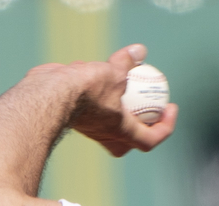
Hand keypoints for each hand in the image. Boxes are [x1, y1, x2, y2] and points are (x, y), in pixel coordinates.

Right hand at [32, 44, 178, 156]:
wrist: (48, 94)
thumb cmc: (85, 91)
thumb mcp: (114, 73)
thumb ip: (127, 63)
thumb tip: (139, 52)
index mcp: (121, 131)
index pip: (149, 140)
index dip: (165, 127)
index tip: (170, 108)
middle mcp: (105, 133)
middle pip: (129, 138)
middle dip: (140, 124)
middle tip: (148, 103)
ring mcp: (89, 126)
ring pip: (108, 118)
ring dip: (116, 100)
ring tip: (116, 75)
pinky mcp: (75, 113)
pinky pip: (90, 103)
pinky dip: (94, 87)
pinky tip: (88, 67)